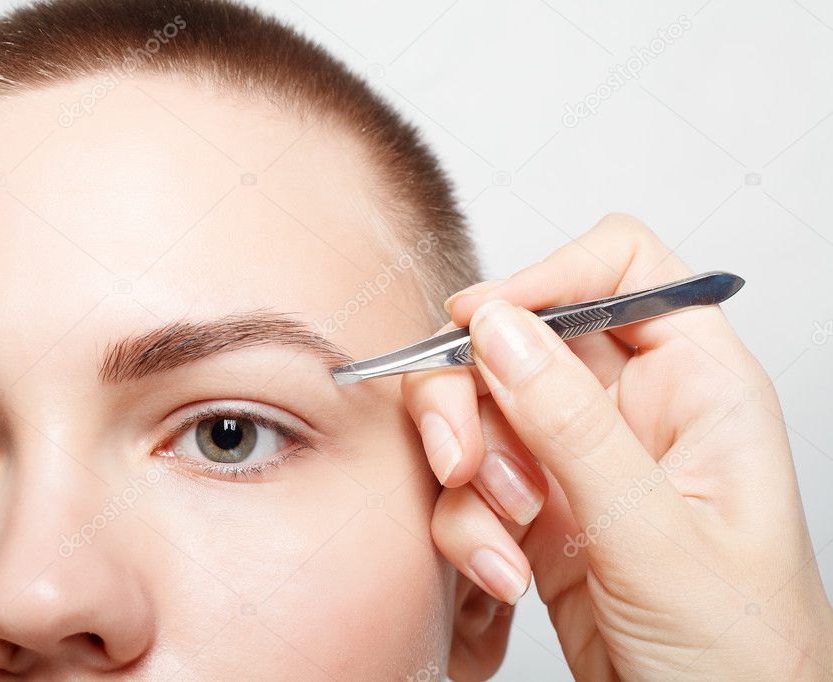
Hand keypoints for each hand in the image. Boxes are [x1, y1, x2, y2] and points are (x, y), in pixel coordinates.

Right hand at [403, 214, 832, 679]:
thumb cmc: (743, 655)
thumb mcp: (659, 536)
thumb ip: (575, 427)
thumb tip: (503, 328)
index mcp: (697, 385)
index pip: (621, 269)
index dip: (549, 276)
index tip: (484, 320)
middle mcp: (631, 409)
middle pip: (521, 337)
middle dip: (474, 391)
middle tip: (461, 452)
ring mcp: (576, 459)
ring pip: (480, 409)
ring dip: (470, 469)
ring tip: (503, 530)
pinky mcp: (534, 510)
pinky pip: (469, 484)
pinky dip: (468, 526)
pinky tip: (506, 575)